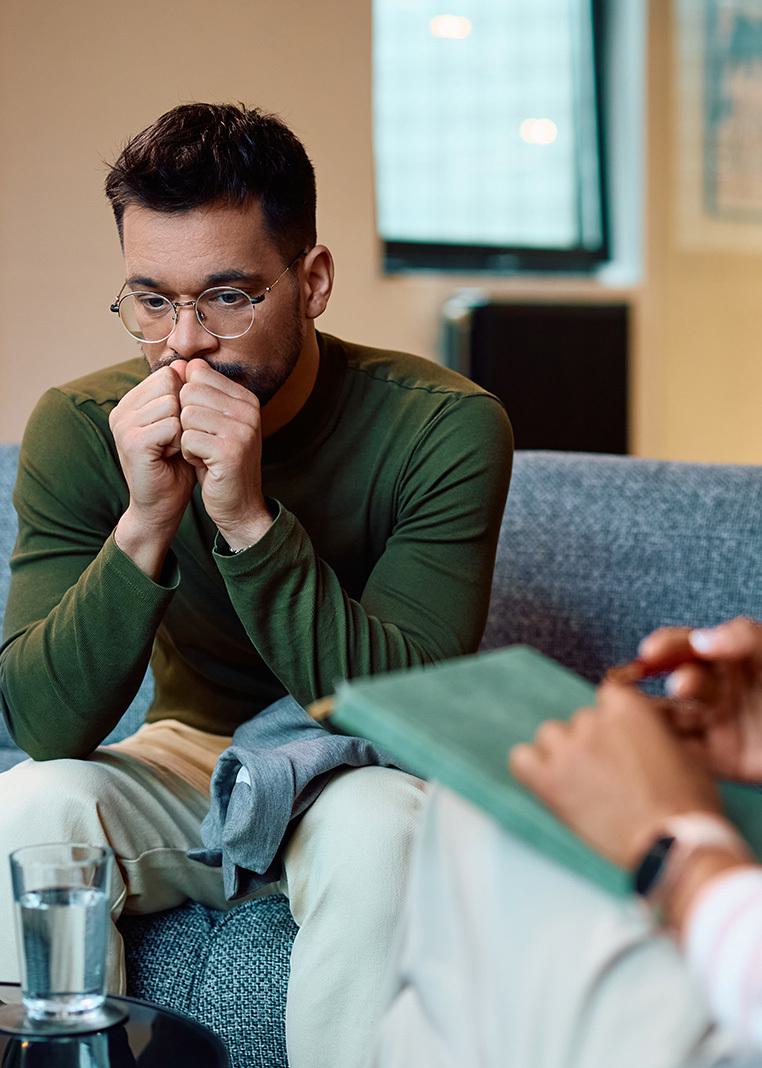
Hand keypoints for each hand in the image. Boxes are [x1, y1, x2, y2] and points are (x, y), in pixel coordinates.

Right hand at [109, 361, 195, 534]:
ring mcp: (123, 426)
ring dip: (184, 429)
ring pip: (172, 404)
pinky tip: (171, 456)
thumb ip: (183, 395)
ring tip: (173, 449)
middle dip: (184, 412)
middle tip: (177, 439)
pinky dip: (180, 442)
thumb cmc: (176, 466)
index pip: (167, 375)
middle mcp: (122, 410)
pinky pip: (172, 425)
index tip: (179, 426)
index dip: (184, 399)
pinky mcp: (132, 442)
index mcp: (131, 403)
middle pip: (170, 385)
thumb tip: (189, 362)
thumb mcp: (182, 424)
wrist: (162, 505)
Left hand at [179, 360, 272, 546]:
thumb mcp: (211, 423)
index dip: (189, 401)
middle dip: (185, 420)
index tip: (203, 425)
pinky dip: (188, 454)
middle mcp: (249, 410)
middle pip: (189, 392)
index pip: (198, 375)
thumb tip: (180, 363)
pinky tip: (204, 464)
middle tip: (202, 442)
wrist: (239, 505)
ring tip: (203, 453)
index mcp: (246, 399)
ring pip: (186, 415)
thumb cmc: (219, 463)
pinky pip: (187, 438)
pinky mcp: (230, 451)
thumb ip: (199, 394)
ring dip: (186, 438)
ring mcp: (242, 430)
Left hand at [509, 683, 721, 868]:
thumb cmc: (688, 803)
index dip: (615, 725)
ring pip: (550, 735)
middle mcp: (593, 720)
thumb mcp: (683, 750)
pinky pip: (520, 759)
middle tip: (609, 776)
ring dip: (563, 754)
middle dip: (592, 743)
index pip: (607, 698)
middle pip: (580, 720)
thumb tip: (644, 729)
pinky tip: (549, 785)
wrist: (675, 844)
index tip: (622, 746)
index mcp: (627, 706)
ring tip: (582, 784)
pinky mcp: (548, 779)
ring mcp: (568, 749)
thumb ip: (654, 729)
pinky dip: (531, 769)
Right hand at [638, 617, 761, 782]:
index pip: (682, 647)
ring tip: (659, 718)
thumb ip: (743, 637)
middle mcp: (713, 690)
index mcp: (723, 659)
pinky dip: (668, 750)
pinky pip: (685, 754)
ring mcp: (714, 725)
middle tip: (681, 685)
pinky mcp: (718, 760)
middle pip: (675, 682)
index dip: (664, 646)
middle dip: (670, 682)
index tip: (650, 651)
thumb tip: (700, 641)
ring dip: (658, 716)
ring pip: (671, 718)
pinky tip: (660, 746)